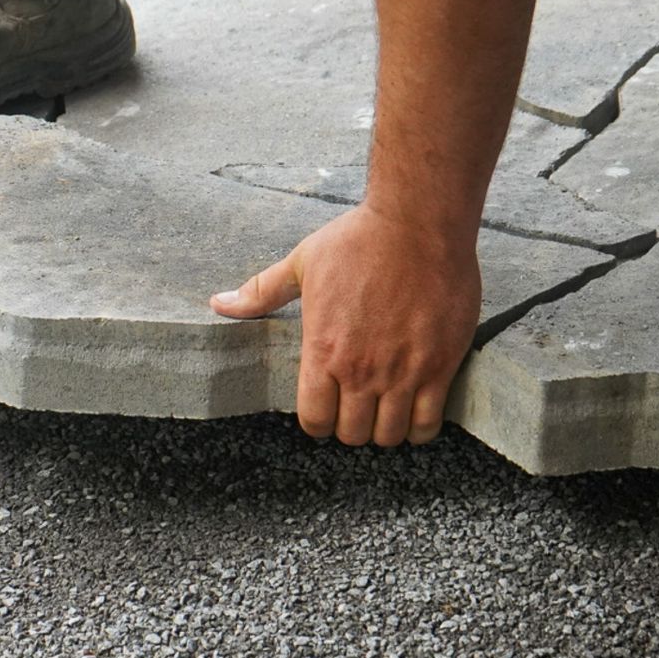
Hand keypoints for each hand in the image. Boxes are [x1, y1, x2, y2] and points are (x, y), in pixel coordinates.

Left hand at [210, 204, 481, 446]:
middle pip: (352, 434)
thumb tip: (219, 303)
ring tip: (387, 409)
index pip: (314, 421)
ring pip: (389, 435)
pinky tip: (416, 409)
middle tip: (358, 407)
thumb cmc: (358, 239)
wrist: (418, 222)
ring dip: (385, 429)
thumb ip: (261, 292)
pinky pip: (428, 423)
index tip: (327, 408)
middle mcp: (361, 370)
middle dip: (352, 426)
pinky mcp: (440, 366)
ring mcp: (402, 372)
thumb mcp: (301, 263)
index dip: (318, 421)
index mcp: (323, 351)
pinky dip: (420, 427)